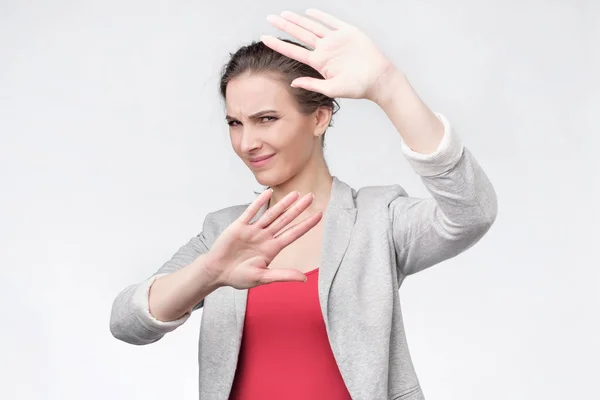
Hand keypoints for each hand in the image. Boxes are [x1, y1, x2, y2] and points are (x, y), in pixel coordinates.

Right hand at [203, 190, 321, 288]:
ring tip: (296, 193)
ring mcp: (253, 230)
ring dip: (283, 203)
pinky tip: (269, 192)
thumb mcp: (262, 278)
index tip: (320, 214)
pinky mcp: (239, 226)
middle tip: (312, 196)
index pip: (293, 234)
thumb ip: (283, 275)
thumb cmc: (238, 277)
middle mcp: (265, 237)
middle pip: (286, 220)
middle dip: (299, 208)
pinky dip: (259, 202)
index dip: (307, 224)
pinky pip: (251, 212)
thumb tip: (304, 278)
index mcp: (272, 249)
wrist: (216, 272)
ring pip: (272, 214)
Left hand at [262, 9, 396, 101]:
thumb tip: (292, 82)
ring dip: (298, 20)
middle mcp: (325, 50)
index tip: (264, 38)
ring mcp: (335, 40)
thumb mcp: (332, 89)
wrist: (379, 79)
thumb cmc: (358, 87)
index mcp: (319, 63)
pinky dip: (320, 16)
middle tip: (269, 18)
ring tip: (283, 14)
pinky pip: (331, 21)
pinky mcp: (348, 32)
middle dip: (284, 26)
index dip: (278, 44)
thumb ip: (312, 84)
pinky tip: (309, 12)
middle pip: (300, 35)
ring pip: (312, 26)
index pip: (294, 52)